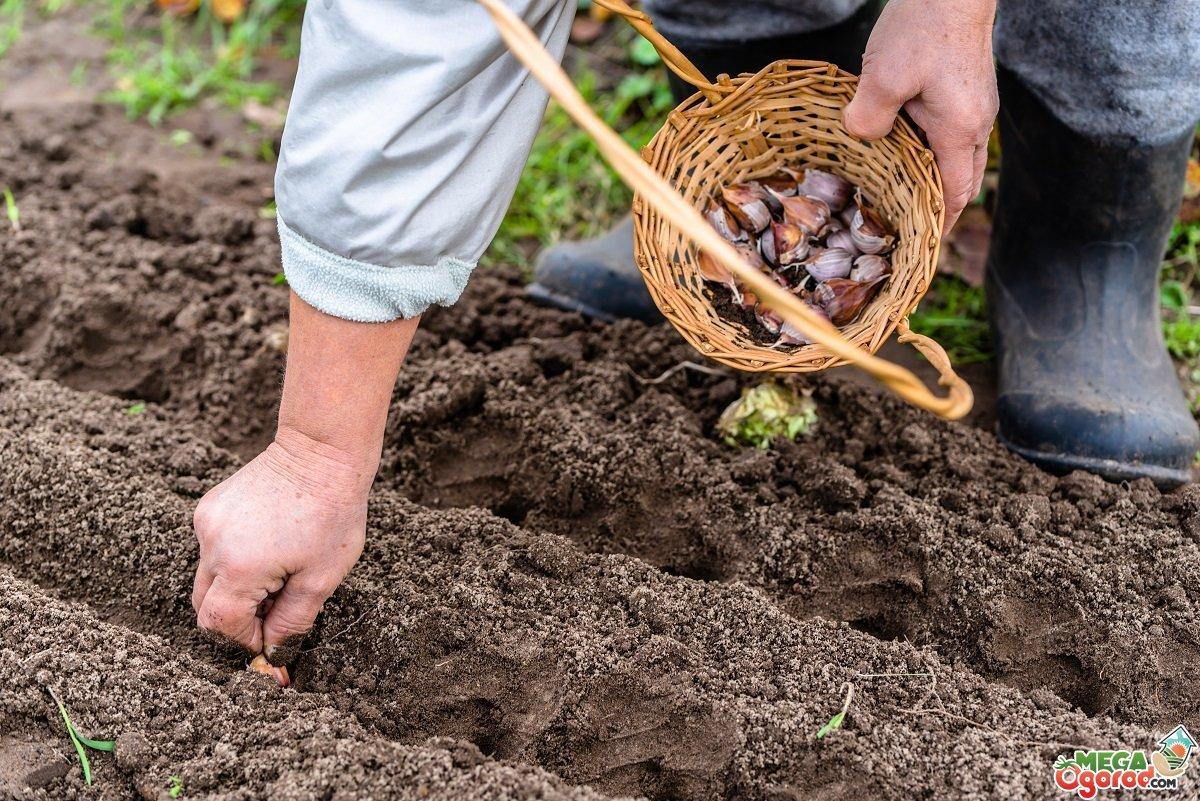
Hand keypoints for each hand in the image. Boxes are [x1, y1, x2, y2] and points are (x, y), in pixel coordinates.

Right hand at [192, 427, 368, 662]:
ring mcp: (206, 522)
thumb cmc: (331, 514)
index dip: (244, 641)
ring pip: (208, 576)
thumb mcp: (321, 578)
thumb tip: (274, 656)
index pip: (220, 625)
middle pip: (205, 605)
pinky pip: (212, 548)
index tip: (271, 640)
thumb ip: (291, 623)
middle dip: (236, 619)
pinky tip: (269, 545)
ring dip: (236, 587)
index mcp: (239, 568)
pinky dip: (233, 559)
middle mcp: (212, 545)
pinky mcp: (209, 506)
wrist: (322, 452)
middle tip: (275, 612)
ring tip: (279, 572)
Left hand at [842, 0, 997, 233]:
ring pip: (956, 155)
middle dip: (939, 208)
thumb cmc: (924, 27)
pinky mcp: (966, 87)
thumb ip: (868, 118)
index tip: (919, 248)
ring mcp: (974, 104)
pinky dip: (931, 148)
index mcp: (959, 131)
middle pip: (961, 181)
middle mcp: (975, 123)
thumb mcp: (884, 78)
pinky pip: (951, 131)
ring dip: (933, 176)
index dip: (937, 226)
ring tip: (901, 193)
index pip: (952, 196)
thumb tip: (859, 137)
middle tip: (908, 227)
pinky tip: (901, 144)